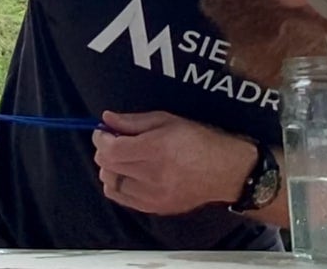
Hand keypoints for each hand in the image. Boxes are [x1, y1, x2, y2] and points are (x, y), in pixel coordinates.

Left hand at [92, 110, 255, 214]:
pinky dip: (118, 185)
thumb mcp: (168, 120)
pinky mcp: (156, 207)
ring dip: (110, 169)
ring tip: (122, 159)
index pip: (111, 149)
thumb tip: (107, 118)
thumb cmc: (201, 141)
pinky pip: (122, 199)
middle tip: (113, 142)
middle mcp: (153, 174)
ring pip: (112, 183)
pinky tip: (127, 175)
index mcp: (156, 149)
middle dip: (104, 151)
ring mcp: (154, 195)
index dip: (100, 139)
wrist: (226, 171)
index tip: (102, 132)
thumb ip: (134, 121)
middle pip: (108, 166)